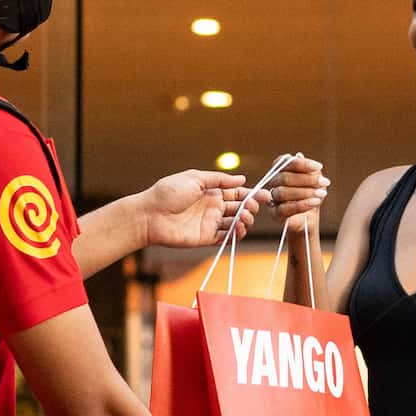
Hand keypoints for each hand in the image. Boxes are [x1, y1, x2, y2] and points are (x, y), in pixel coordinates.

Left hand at [137, 169, 253, 249]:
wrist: (149, 215)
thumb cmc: (168, 192)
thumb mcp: (195, 178)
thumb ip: (219, 179)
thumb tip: (241, 179)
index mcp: (211, 192)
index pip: (237, 193)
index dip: (252, 194)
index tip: (266, 195)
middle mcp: (213, 207)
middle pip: (240, 208)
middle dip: (251, 207)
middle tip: (252, 206)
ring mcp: (210, 223)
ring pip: (236, 223)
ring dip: (245, 220)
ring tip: (244, 217)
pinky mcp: (206, 237)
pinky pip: (226, 237)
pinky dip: (236, 234)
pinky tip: (239, 228)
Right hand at [262, 155, 328, 231]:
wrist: (309, 218)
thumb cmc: (311, 195)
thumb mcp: (315, 180)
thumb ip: (308, 169)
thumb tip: (299, 155)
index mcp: (279, 170)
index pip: (284, 162)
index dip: (302, 164)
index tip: (319, 166)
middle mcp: (272, 183)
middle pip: (284, 178)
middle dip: (307, 180)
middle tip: (324, 182)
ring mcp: (271, 198)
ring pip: (282, 193)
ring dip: (305, 192)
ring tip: (321, 194)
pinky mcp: (274, 214)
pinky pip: (284, 209)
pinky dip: (301, 205)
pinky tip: (315, 202)